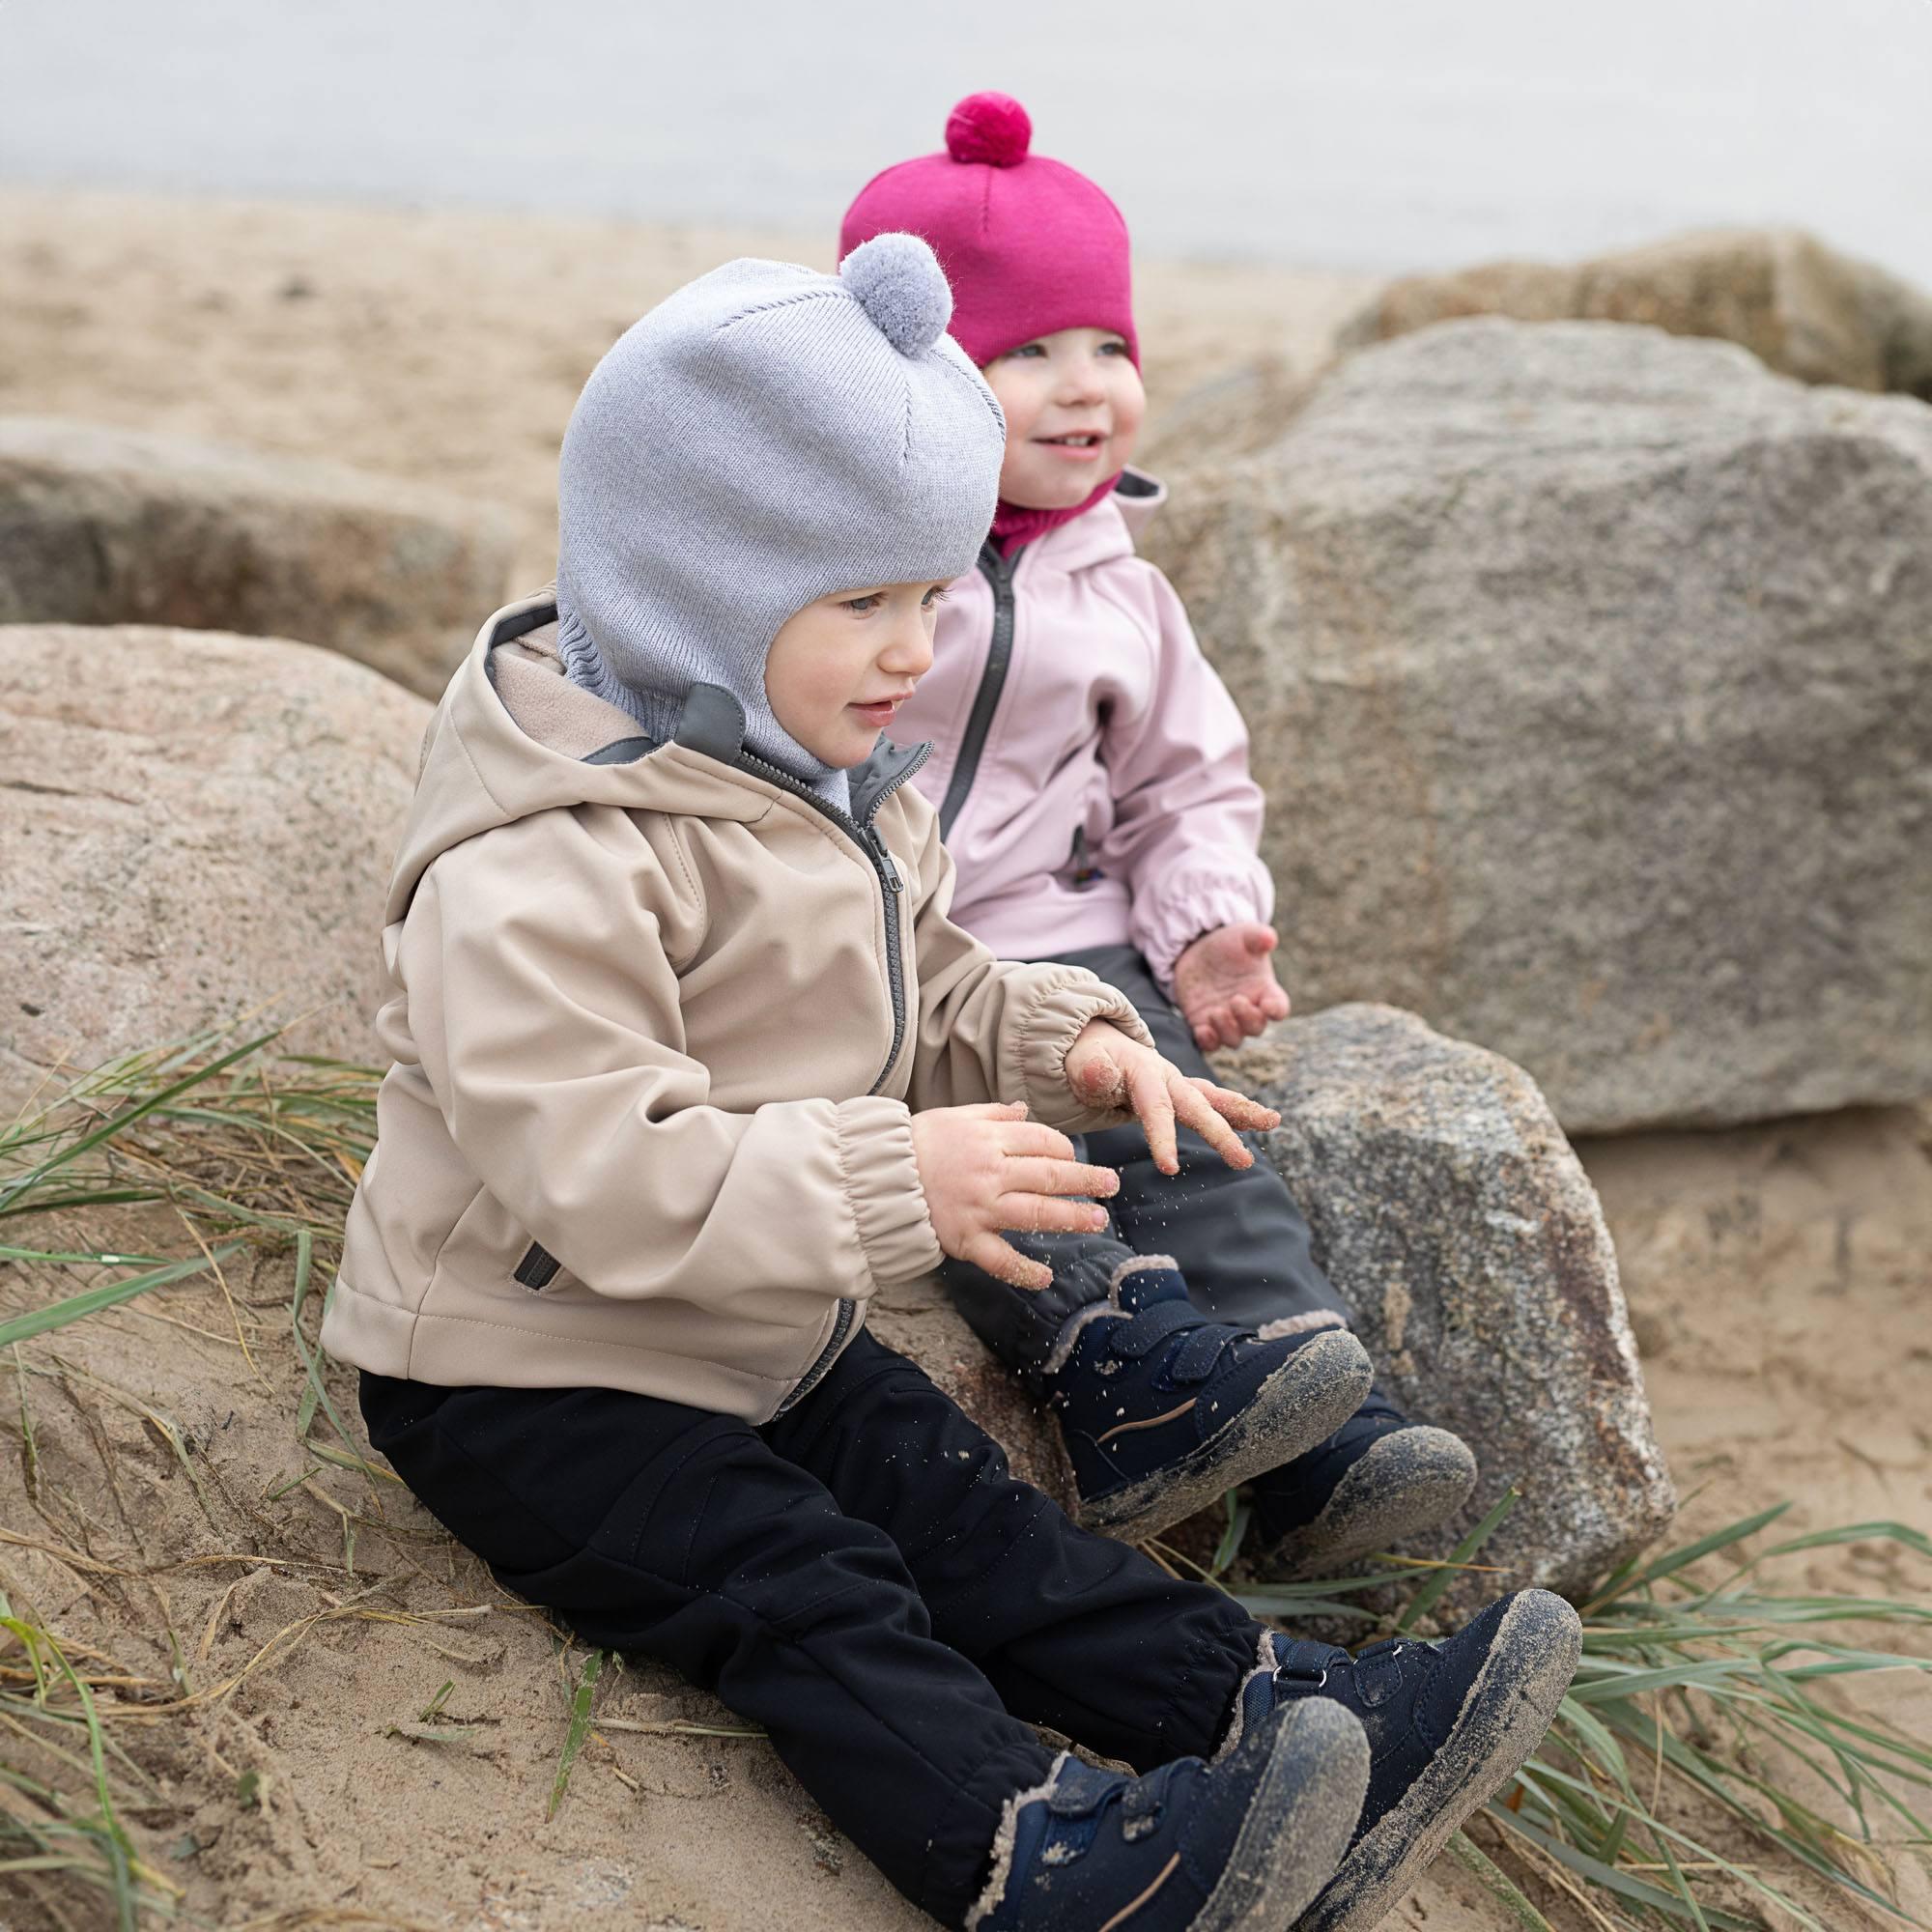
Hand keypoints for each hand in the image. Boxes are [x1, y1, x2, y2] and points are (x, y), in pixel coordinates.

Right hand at [910, 1101, 1121, 1290]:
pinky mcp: (966, 1240)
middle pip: (1050, 1176)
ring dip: (1073, 1217)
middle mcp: (990, 1173)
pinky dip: (1024, 1271)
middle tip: (1111, 1184)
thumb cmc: (915, 1145)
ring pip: (1037, 1214)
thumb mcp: (954, 1117)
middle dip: (1086, 1181)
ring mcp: (980, 1209)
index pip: (1043, 1143)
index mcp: (989, 1140)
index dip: (1065, 1150)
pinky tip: (1046, 1277)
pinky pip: (1001, 1259)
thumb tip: (1024, 1110)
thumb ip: (993, 1114)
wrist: (875, 1178)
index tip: (1074, 1158)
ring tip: (1098, 1219)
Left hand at [1062, 1022, 1280, 1176]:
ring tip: (1273, 1121)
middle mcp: (1168, 1076)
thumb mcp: (1080, 1064)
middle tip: (1243, 1161)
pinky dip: (1236, 1110)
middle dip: (1221, 1133)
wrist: (1095, 1045)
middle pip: (1197, 1106)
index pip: (1156, 1109)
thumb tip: (1102, 1076)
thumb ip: (1092, 1072)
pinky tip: (1260, 1123)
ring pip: (1215, 1098)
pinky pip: (1213, 1100)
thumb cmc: (1085, 1060)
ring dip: (1244, 1112)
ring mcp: (1179, 1083)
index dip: (1163, 1137)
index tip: (1169, 1168)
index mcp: (1144, 1073)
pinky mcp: (1183, 1091)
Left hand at [1173, 922, 1291, 1051]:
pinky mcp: (1204, 1024)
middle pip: (1255, 1028)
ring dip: (1226, 1030)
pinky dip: (1207, 1041)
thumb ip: (1257, 936)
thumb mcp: (1243, 934)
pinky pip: (1210, 1044)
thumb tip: (1270, 938)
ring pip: (1233, 1040)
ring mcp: (1226, 1020)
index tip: (1268, 1006)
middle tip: (1235, 1000)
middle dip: (1247, 1019)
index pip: (1279, 1008)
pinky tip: (1201, 1029)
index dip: (1276, 1011)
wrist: (1198, 950)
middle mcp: (1248, 1009)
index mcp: (1265, 991)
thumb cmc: (1230, 943)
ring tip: (1215, 1012)